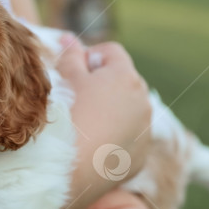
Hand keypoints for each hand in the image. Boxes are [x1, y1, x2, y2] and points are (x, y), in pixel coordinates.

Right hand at [57, 34, 151, 175]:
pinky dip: (114, 138)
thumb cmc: (66, 119)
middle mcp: (143, 101)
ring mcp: (144, 131)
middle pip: (123, 81)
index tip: (72, 73)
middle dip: (101, 85)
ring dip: (109, 112)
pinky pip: (128, 139)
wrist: (71, 171)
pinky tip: (91, 147)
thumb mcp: (64, 81)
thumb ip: (70, 56)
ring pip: (127, 111)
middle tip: (74, 100)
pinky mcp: (139, 157)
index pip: (111, 52)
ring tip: (83, 126)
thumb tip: (68, 38)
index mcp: (125, 77)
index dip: (89, 58)